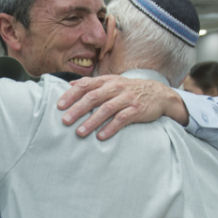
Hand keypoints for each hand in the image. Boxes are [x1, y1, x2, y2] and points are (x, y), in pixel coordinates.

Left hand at [57, 75, 186, 139]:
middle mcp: (116, 88)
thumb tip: (70, 85)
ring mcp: (127, 98)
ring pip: (106, 109)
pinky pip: (122, 119)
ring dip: (92, 121)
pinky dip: (110, 128)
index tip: (59, 106)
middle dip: (78, 110)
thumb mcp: (111, 82)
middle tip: (65, 121)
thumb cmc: (130, 90)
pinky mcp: (137, 110)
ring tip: (80, 132)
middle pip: (93, 97)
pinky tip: (101, 137)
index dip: (71, 95)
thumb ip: (92, 84)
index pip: (86, 85)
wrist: (159, 94)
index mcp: (107, 81)